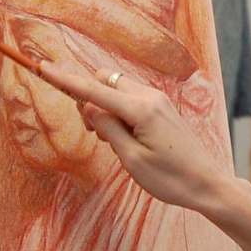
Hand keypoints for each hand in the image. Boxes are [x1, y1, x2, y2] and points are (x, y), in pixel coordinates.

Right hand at [39, 61, 231, 211]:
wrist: (206, 184)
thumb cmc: (170, 178)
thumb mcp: (132, 159)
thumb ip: (108, 129)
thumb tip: (89, 107)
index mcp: (141, 110)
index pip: (94, 90)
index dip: (66, 80)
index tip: (43, 67)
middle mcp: (151, 97)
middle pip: (106, 79)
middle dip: (90, 97)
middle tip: (95, 133)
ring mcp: (159, 100)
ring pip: (118, 88)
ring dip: (105, 105)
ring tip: (115, 141)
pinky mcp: (163, 108)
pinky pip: (132, 98)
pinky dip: (120, 110)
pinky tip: (127, 136)